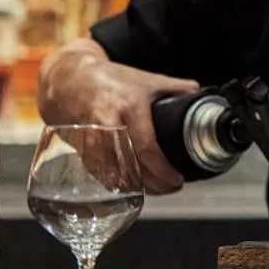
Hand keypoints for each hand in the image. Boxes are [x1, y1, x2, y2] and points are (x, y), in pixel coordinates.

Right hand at [41, 47, 197, 194]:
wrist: (71, 79)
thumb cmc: (111, 80)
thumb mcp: (146, 79)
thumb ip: (174, 87)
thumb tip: (198, 92)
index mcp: (130, 107)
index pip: (146, 147)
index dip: (162, 169)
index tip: (176, 180)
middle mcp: (109, 123)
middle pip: (130, 164)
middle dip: (152, 183)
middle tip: (169, 188)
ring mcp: (92, 137)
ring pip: (112, 172)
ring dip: (133, 186)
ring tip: (153, 189)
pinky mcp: (80, 147)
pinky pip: (97, 172)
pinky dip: (113, 182)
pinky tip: (128, 186)